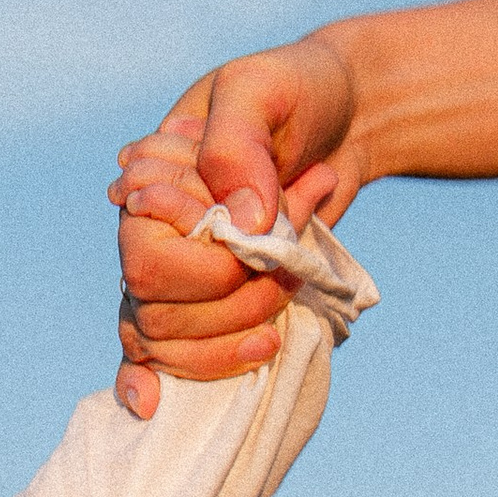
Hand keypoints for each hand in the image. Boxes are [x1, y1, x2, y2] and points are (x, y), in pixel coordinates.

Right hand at [108, 37, 355, 400]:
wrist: (349, 114)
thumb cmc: (298, 89)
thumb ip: (237, 145)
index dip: (210, 270)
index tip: (268, 232)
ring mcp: (181, 275)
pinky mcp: (213, 301)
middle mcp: (153, 236)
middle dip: (238, 300)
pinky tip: (149, 407)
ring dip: (236, 334)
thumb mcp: (263, 89)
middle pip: (159, 313)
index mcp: (149, 186)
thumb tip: (243, 225)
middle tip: (294, 256)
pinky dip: (159, 378)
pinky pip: (169, 353)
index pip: (148, 264)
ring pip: (169, 343)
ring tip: (293, 285)